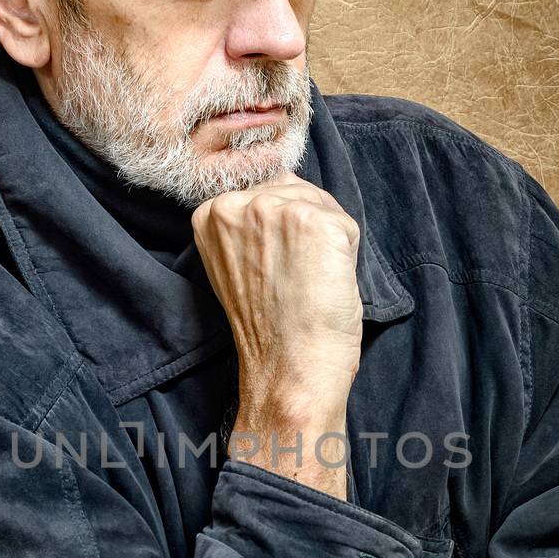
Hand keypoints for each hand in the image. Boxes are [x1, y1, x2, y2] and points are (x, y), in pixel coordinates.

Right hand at [191, 173, 363, 421]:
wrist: (288, 366)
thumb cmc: (268, 327)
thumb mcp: (237, 265)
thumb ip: (248, 228)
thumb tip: (286, 195)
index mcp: (211, 213)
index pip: (265, 190)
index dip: (282, 229)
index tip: (276, 267)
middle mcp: (237, 204)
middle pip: (294, 191)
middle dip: (305, 228)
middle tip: (294, 278)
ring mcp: (276, 210)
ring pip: (321, 206)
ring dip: (326, 240)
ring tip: (308, 280)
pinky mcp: (315, 222)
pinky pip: (346, 225)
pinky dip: (347, 254)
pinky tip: (325, 282)